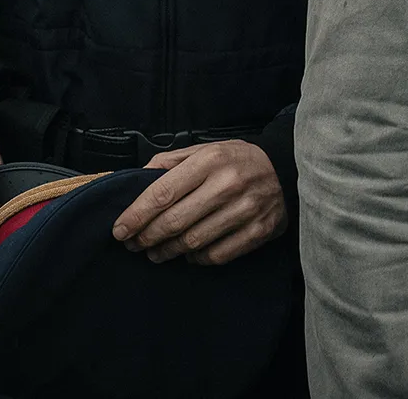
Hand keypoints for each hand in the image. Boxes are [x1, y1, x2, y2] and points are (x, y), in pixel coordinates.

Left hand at [110, 140, 285, 266]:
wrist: (287, 170)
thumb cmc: (237, 160)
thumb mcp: (204, 149)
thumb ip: (169, 161)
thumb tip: (136, 179)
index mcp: (210, 160)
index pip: (162, 193)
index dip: (136, 215)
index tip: (119, 230)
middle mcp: (227, 184)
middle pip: (174, 222)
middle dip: (147, 237)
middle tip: (134, 244)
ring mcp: (246, 210)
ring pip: (193, 242)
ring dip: (168, 251)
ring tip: (156, 252)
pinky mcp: (259, 231)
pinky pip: (217, 255)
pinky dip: (197, 259)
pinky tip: (189, 254)